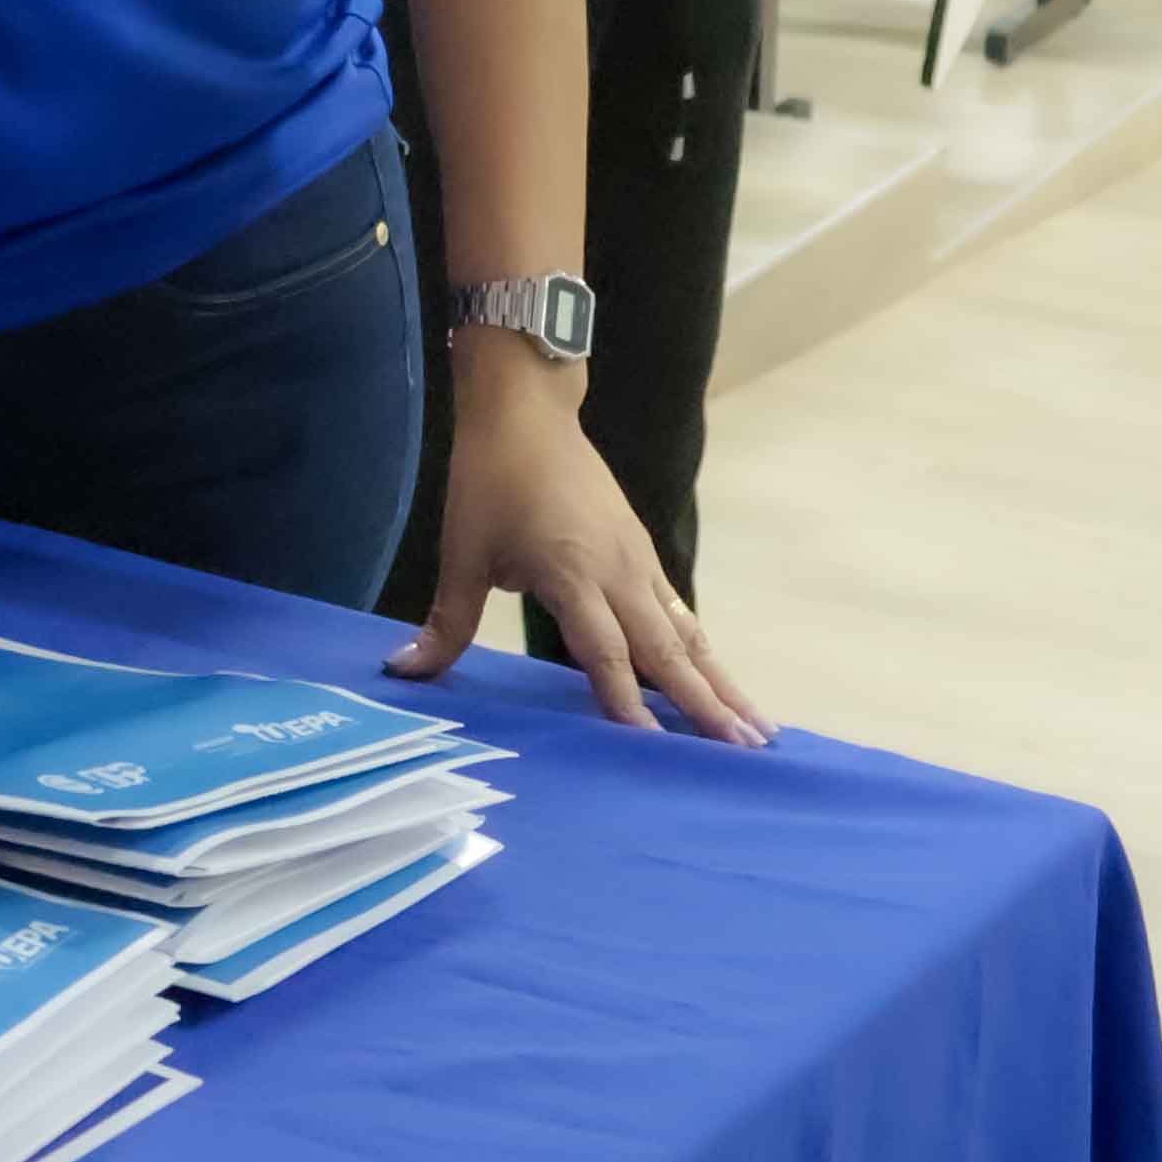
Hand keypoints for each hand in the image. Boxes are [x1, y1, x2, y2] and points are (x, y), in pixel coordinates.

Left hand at [388, 357, 771, 741]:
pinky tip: (720, 679)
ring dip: (721, 681)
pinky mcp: (642, 553)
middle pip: (667, 649)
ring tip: (758, 729)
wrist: (529, 411)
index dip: (626, 701)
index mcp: (572, 573)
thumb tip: (404, 671)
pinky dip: (702, 650)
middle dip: (705, 702)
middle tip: (746, 750)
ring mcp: (638, 561)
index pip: (605, 651)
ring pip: (687, 633)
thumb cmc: (491, 480)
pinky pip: (679, 611)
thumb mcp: (463, 552)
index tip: (654, 747)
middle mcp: (618, 571)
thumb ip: (447, 622)